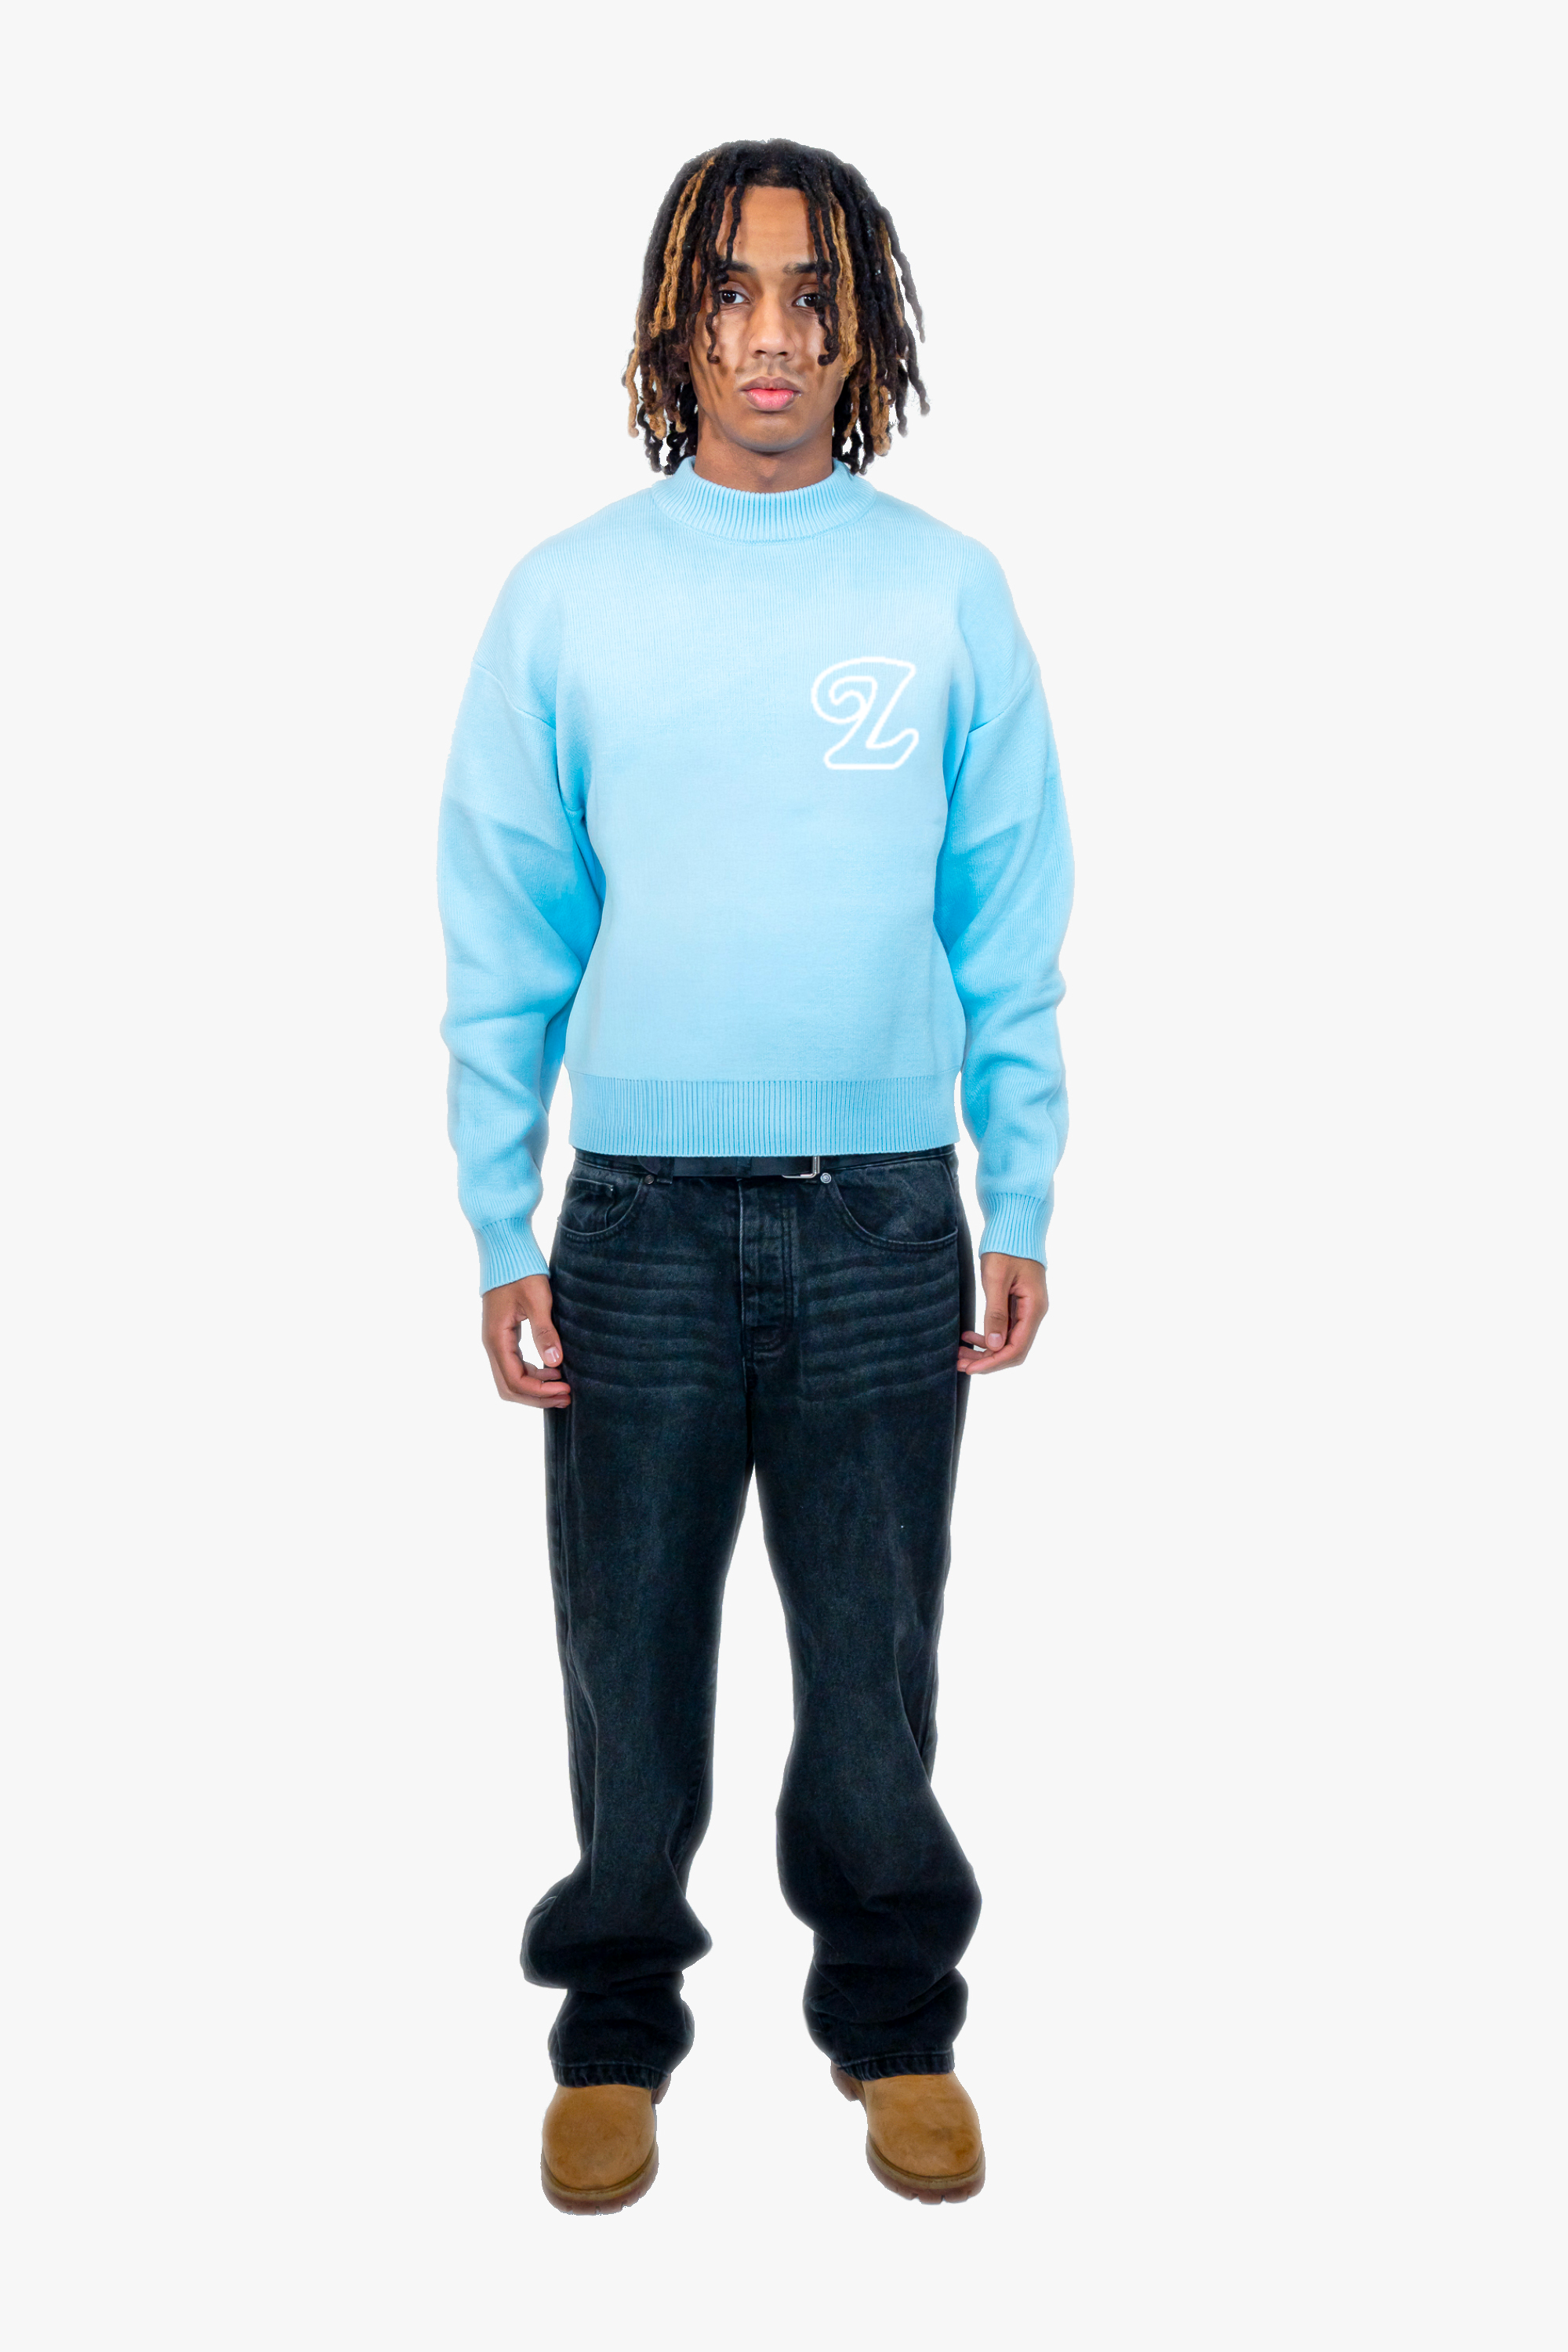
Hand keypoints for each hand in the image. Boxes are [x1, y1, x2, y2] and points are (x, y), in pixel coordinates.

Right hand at [481, 1274, 570, 1407]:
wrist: (505, 1252)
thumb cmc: (521, 1272)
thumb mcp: (537, 1300)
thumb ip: (544, 1331)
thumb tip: (554, 1362)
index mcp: (497, 1339)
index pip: (515, 1381)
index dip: (540, 1392)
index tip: (565, 1389)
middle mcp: (493, 1345)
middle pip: (510, 1387)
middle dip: (537, 1397)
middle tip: (566, 1397)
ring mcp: (497, 1341)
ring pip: (511, 1378)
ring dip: (536, 1388)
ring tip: (564, 1388)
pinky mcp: (505, 1336)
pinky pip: (515, 1365)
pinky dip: (533, 1375)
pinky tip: (553, 1371)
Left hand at [958, 1254, 1046, 1376]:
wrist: (1015, 1226)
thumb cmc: (1006, 1248)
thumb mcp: (997, 1279)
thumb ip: (996, 1313)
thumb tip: (994, 1346)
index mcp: (1034, 1308)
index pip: (1016, 1348)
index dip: (993, 1362)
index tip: (970, 1369)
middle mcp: (1034, 1313)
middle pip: (1013, 1349)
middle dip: (987, 1360)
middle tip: (959, 1364)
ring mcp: (1027, 1309)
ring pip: (1007, 1341)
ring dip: (985, 1351)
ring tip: (960, 1354)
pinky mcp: (1017, 1304)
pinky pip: (1004, 1329)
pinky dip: (987, 1336)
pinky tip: (968, 1336)